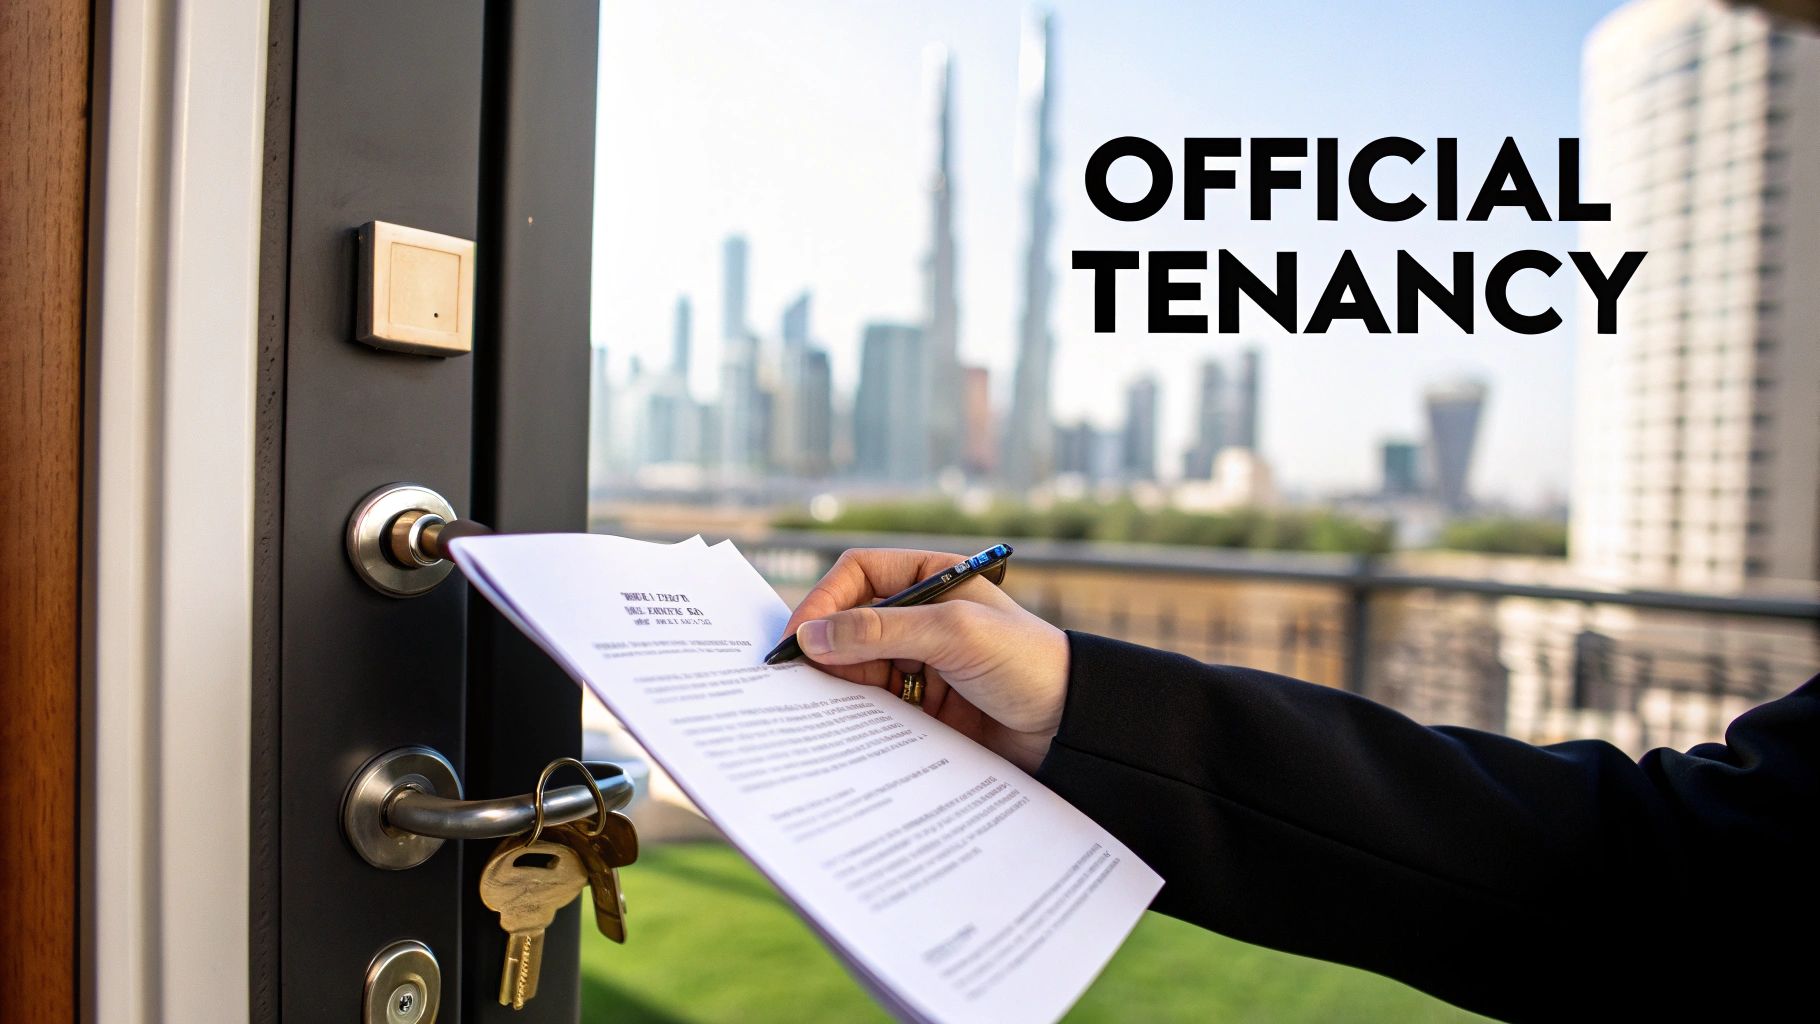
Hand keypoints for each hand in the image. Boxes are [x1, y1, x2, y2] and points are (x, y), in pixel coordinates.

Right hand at [779, 548, 1068, 773]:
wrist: (1073, 727)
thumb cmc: (1027, 662)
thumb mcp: (954, 635)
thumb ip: (881, 632)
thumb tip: (811, 636)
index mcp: (931, 578)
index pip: (858, 574)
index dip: (823, 600)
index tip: (798, 638)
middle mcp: (922, 617)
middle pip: (850, 622)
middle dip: (823, 647)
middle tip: (791, 679)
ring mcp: (921, 661)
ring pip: (857, 666)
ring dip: (837, 684)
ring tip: (814, 706)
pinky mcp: (923, 705)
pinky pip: (875, 704)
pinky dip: (857, 713)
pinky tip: (844, 728)